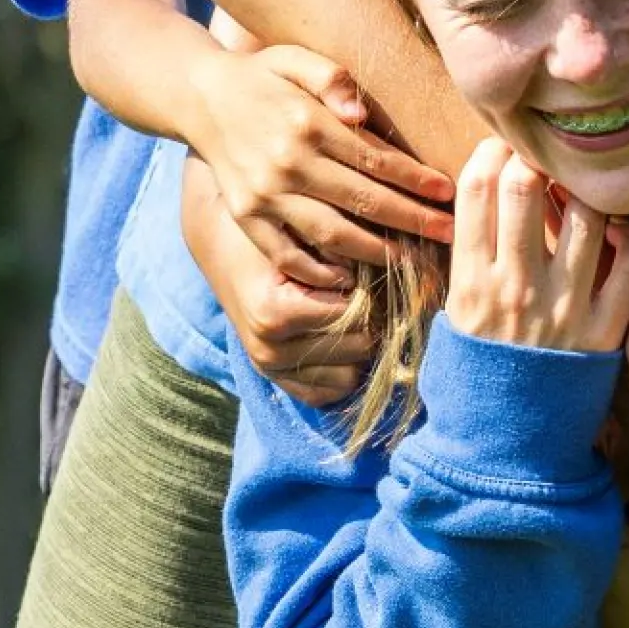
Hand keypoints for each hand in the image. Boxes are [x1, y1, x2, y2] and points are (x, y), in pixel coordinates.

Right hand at [178, 159, 372, 405]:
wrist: (224, 247)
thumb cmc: (271, 234)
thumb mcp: (304, 234)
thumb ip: (345, 253)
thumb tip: (404, 270)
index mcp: (275, 313)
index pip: (356, 316)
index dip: (371, 293)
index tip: (368, 275)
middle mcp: (269, 349)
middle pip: (358, 347)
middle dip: (371, 319)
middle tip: (368, 294)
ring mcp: (270, 369)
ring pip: (350, 375)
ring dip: (360, 347)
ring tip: (352, 315)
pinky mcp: (274, 380)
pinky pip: (327, 393)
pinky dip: (342, 371)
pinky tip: (341, 340)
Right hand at [189, 43, 456, 279]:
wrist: (200, 97)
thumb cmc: (262, 76)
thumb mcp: (295, 58)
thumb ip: (332, 77)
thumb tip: (359, 112)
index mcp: (307, 123)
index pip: (376, 159)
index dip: (416, 180)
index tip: (449, 194)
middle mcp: (287, 163)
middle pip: (363, 201)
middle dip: (412, 221)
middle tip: (450, 234)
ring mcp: (265, 195)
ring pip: (332, 233)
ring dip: (377, 251)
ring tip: (413, 261)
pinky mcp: (246, 217)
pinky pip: (286, 253)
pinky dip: (319, 272)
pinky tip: (351, 278)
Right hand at [442, 142, 628, 354]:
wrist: (506, 446)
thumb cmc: (479, 375)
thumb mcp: (453, 317)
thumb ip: (470, 261)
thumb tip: (489, 198)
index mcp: (470, 282)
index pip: (478, 189)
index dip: (492, 153)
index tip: (504, 150)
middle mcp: (516, 288)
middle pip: (525, 187)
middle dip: (535, 160)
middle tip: (545, 162)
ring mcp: (563, 308)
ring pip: (585, 216)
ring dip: (586, 194)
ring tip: (584, 195)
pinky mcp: (604, 330)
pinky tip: (620, 233)